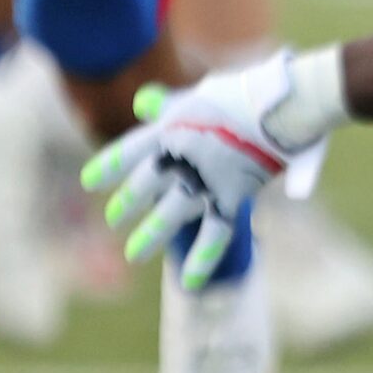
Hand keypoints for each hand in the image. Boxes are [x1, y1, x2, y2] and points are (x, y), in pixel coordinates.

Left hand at [80, 52, 328, 287]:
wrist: (282, 102)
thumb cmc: (251, 89)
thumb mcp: (203, 89)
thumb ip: (171, 102)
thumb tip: (141, 103)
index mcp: (169, 126)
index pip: (128, 151)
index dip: (108, 167)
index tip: (89, 182)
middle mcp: (178, 156)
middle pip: (144, 184)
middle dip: (128, 203)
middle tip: (113, 219)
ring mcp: (203, 180)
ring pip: (169, 214)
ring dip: (151, 235)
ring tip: (133, 255)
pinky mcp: (231, 197)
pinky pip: (215, 233)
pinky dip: (203, 258)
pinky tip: (192, 283)